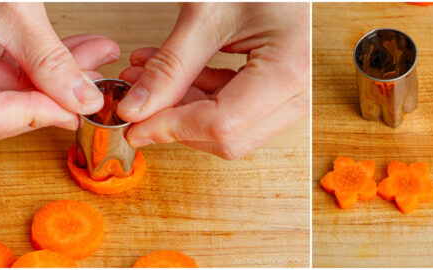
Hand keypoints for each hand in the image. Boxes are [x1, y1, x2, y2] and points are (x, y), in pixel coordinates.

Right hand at [0, 3, 119, 140]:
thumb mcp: (9, 8)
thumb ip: (47, 57)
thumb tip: (83, 99)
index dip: (36, 115)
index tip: (76, 106)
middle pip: (3, 109)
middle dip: (58, 94)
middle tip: (98, 81)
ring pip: (15, 90)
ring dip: (60, 77)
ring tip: (98, 56)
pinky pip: (12, 70)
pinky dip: (46, 63)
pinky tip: (80, 51)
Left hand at [117, 2, 308, 159]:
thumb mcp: (206, 16)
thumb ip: (170, 66)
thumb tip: (137, 109)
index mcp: (288, 71)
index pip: (222, 124)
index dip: (171, 128)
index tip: (134, 123)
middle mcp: (299, 92)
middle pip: (228, 137)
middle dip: (176, 121)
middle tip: (136, 100)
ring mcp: (294, 96)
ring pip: (230, 131)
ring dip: (184, 110)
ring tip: (148, 80)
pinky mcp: (282, 94)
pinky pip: (237, 113)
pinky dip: (201, 99)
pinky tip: (174, 79)